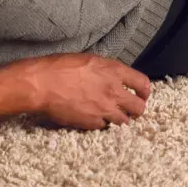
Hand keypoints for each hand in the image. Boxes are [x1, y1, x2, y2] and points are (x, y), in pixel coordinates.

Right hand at [25, 53, 151, 130]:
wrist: (42, 84)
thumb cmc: (60, 67)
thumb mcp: (90, 60)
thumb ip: (107, 70)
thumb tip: (113, 77)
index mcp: (114, 71)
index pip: (143, 83)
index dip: (145, 91)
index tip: (143, 95)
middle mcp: (113, 90)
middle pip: (139, 107)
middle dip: (137, 109)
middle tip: (131, 110)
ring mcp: (103, 108)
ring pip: (124, 121)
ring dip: (121, 119)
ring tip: (115, 117)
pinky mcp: (91, 122)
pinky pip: (105, 127)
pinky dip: (102, 124)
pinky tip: (96, 119)